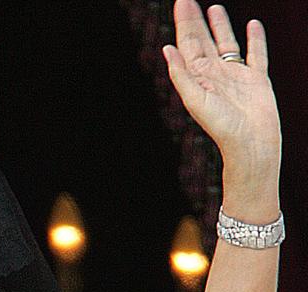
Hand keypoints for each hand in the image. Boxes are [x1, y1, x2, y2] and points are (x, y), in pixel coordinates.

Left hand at [163, 1, 280, 180]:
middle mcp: (215, 73)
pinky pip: (257, 54)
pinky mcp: (257, 79)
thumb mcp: (195, 99)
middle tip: (187, 0)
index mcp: (198, 76)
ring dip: (221, 26)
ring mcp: (236, 75)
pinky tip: (253, 25)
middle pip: (203, 40)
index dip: (184, 22)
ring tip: (214, 8)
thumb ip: (181, 74)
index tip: (180, 1)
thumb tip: (167, 48)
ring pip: (227, 44)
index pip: (188, 43)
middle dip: (195, 20)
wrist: (250, 143)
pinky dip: (256, 39)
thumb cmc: (220, 126)